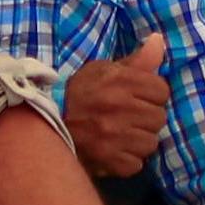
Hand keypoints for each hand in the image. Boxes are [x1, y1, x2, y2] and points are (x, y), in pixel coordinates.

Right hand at [65, 35, 169, 176]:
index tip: (140, 97)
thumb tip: (159, 40)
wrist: (43, 124)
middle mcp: (118, 107)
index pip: (161, 90)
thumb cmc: (79, 93)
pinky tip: (114, 151)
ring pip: (150, 142)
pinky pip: (136, 164)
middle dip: (147, 118)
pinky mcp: (108, 160)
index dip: (152, 94)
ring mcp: (113, 136)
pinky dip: (127, 160)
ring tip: (122, 135)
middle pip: (159, 117)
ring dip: (139, 141)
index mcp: (119, 80)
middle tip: (129, 117)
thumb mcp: (103, 70)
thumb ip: (136, 60)